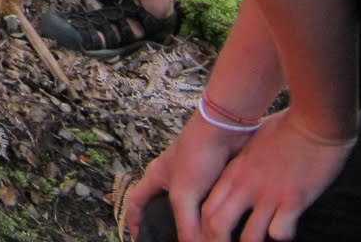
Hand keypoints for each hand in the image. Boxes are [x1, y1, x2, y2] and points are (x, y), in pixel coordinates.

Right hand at [124, 111, 250, 241]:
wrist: (227, 129)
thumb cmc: (197, 153)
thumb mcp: (184, 193)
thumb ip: (186, 224)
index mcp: (156, 177)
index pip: (136, 202)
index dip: (134, 222)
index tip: (139, 241)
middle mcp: (172, 178)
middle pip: (163, 207)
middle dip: (166, 225)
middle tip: (171, 240)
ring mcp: (194, 178)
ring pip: (190, 208)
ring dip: (195, 223)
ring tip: (201, 237)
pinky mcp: (213, 179)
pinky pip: (210, 204)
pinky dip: (213, 217)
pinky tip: (221, 228)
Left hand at [193, 109, 354, 241]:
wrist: (313, 121)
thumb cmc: (285, 131)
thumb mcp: (252, 148)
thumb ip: (243, 169)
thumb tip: (239, 182)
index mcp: (234, 173)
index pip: (206, 209)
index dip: (205, 231)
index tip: (213, 240)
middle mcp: (246, 185)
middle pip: (216, 226)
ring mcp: (268, 194)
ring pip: (249, 237)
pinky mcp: (293, 200)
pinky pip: (280, 233)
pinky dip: (281, 238)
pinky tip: (285, 233)